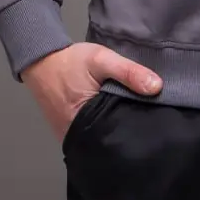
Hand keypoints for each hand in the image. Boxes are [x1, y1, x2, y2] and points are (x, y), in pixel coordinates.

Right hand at [21, 42, 162, 142]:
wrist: (41, 60)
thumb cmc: (71, 62)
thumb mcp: (102, 59)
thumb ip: (128, 72)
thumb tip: (157, 88)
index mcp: (85, 124)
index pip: (119, 135)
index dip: (137, 130)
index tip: (156, 124)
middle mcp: (77, 137)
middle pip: (111, 140)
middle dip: (129, 132)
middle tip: (151, 124)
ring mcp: (72, 138)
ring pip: (102, 139)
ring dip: (117, 130)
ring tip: (139, 122)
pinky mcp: (70, 132)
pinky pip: (92, 135)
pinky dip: (104, 128)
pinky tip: (118, 119)